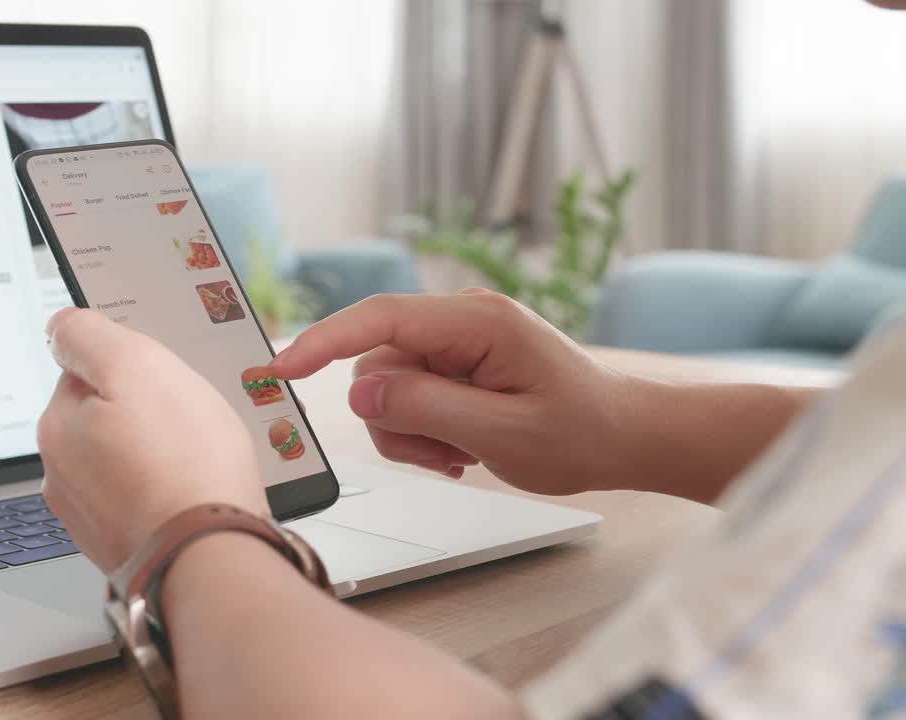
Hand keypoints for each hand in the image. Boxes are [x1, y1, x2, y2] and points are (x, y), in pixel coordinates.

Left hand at [39, 308, 268, 569]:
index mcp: (57, 425)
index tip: (161, 384)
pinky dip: (166, 490)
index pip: (87, 369)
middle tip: (185, 424)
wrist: (212, 557)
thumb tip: (61, 325)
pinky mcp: (123, 544)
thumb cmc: (184, 464)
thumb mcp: (136, 366)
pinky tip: (192, 493)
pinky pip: (145, 497)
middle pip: (106, 416)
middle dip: (143, 413)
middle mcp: (61, 473)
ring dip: (157, 453)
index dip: (132, 369)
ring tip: (195, 461)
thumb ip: (89, 335)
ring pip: (126, 459)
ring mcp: (90, 515)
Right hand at [269, 289, 633, 495]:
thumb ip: (426, 410)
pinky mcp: (455, 362)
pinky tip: (460, 448)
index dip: (324, 341)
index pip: (381, 319)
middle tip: (444, 457)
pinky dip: (422, 430)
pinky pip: (408, 395)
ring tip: (460, 455)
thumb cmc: (582, 432)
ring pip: (386, 387)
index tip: (282, 368)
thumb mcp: (502, 434)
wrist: (624, 436)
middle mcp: (461, 321)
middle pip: (377, 365)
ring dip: (410, 432)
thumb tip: (358, 395)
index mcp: (478, 322)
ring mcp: (457, 341)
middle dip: (395, 420)